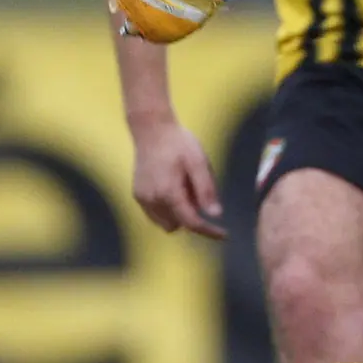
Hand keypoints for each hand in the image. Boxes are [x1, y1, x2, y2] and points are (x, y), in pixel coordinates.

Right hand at [131, 121, 225, 239]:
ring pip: (165, 222)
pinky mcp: (137, 194)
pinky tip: (174, 187)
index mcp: (169, 192)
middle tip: (198, 191)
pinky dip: (167, 209)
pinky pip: (155, 214)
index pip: (191, 222)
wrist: (152, 128)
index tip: (224, 234)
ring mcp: (142, 198)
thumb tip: (216, 215)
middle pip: (178, 225)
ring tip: (185, 185)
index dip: (209, 231)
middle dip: (191, 217)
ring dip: (178, 214)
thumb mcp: (199, 162)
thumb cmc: (179, 143)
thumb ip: (206, 189)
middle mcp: (152, 200)